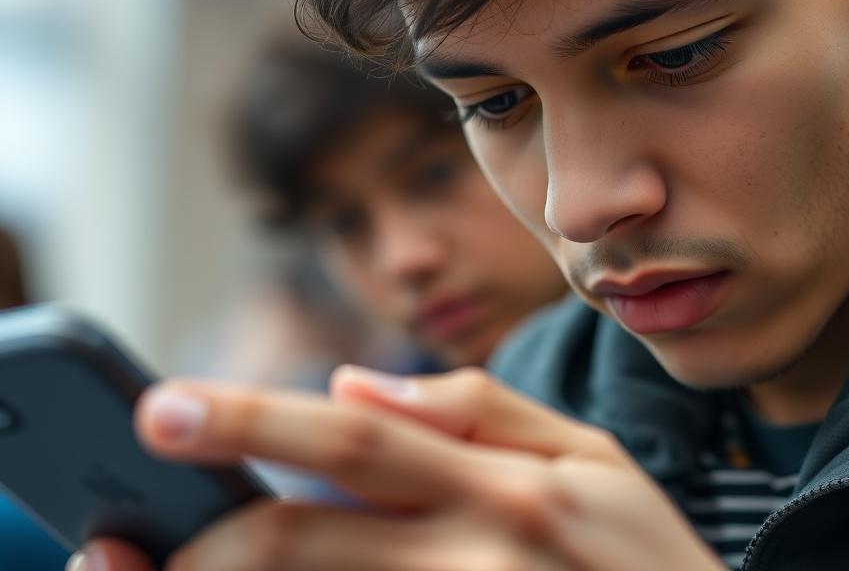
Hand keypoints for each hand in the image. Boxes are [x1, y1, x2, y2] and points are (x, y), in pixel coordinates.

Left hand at [69, 367, 724, 570]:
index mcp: (506, 485)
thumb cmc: (646, 564)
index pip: (361, 435)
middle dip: (204, 541)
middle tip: (118, 540)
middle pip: (309, 539)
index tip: (165, 409)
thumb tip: (358, 379)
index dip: (258, 419)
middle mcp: (480, 556)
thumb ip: (478, 410)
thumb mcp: (594, 461)